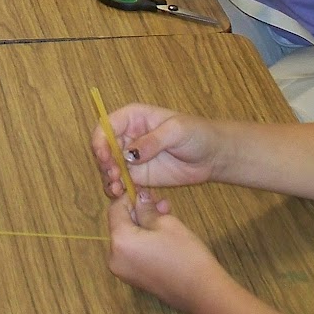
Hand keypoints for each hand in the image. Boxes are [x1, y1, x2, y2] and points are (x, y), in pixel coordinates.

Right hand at [91, 103, 219, 195]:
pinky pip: (122, 182)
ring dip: (109, 179)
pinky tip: (124, 195)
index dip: (100, 141)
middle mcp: (128, 136)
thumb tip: (129, 154)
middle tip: (115, 176)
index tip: (105, 157)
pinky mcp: (139, 176)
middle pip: (104, 149)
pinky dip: (119, 190)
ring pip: (110, 168)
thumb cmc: (197, 134)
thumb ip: (152, 141)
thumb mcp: (176, 131)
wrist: (213, 156)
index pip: (106, 126)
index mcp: (133, 118)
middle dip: (105, 163)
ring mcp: (132, 157)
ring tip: (118, 189)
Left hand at [105, 193, 225, 311]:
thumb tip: (139, 197)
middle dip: (138, 213)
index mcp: (120, 241)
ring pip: (127, 239)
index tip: (146, 193)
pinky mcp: (133, 279)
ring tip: (166, 218)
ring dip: (142, 226)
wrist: (202, 292)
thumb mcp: (167, 223)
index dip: (129, 198)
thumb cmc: (185, 254)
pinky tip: (162, 236)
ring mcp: (122, 271)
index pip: (115, 210)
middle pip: (120, 225)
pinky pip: (132, 253)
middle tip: (161, 204)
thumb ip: (147, 209)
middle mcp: (114, 258)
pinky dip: (143, 242)